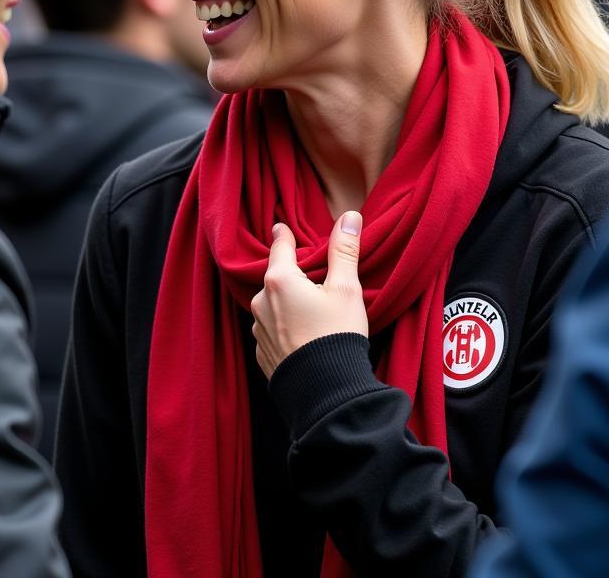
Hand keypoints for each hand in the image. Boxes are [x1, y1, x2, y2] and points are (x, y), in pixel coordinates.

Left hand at [250, 213, 367, 379]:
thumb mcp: (346, 289)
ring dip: (287, 302)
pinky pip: (273, 329)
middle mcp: (261, 301)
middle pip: (276, 277)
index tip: (280, 227)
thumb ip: (344, 251)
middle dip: (291, 274)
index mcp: (279, 280)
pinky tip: (303, 334)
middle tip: (311, 277)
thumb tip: (349, 216)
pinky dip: (285, 326)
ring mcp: (259, 328)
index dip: (282, 235)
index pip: (279, 246)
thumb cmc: (337, 335)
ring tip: (311, 311)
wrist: (326, 392)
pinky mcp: (263, 352)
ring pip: (272, 304)